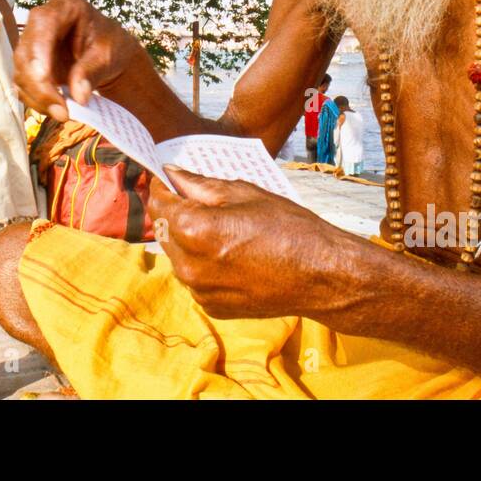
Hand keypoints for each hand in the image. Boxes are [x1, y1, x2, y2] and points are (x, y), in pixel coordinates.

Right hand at [14, 0, 144, 120]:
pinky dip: (38, 100)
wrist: (108, 55)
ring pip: (21, 72)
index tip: (45, 79)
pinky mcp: (29, 64)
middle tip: (62, 111)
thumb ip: (92, 72)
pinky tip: (56, 108)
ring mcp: (32, 42)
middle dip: (40, 85)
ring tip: (63, 113)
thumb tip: (78, 96)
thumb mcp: (108, 56)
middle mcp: (42, 19)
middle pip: (26, 52)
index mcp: (65, 4)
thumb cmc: (111, 47)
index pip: (43, 23)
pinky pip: (23, 84)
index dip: (38, 52)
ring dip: (38, 97)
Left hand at [146, 165, 362, 319]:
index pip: (159, 203)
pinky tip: (228, 253)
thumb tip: (173, 174)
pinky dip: (201, 263)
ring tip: (218, 228)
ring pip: (177, 256)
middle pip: (164, 230)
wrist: (320, 275)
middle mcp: (189, 265)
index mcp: (194, 230)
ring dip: (186, 239)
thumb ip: (201, 185)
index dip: (163, 187)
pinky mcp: (211, 306)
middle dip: (174, 212)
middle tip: (197, 200)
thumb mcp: (244, 194)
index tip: (170, 179)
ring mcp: (198, 290)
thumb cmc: (288, 228)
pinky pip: (194, 278)